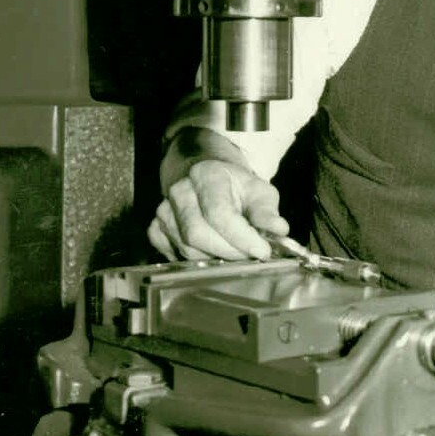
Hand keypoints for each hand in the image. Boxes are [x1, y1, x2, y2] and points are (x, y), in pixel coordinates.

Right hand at [148, 159, 288, 261]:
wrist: (205, 175)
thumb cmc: (234, 185)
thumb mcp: (257, 190)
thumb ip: (267, 211)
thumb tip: (279, 230)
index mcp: (207, 175)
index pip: (219, 212)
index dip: (241, 237)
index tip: (262, 251)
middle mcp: (180, 191)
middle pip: (198, 234)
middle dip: (229, 252)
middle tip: (250, 256)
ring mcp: (163, 210)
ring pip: (186, 248)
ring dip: (214, 258)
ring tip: (234, 253)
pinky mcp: (155, 228)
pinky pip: (172, 254)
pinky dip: (194, 260)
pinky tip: (211, 253)